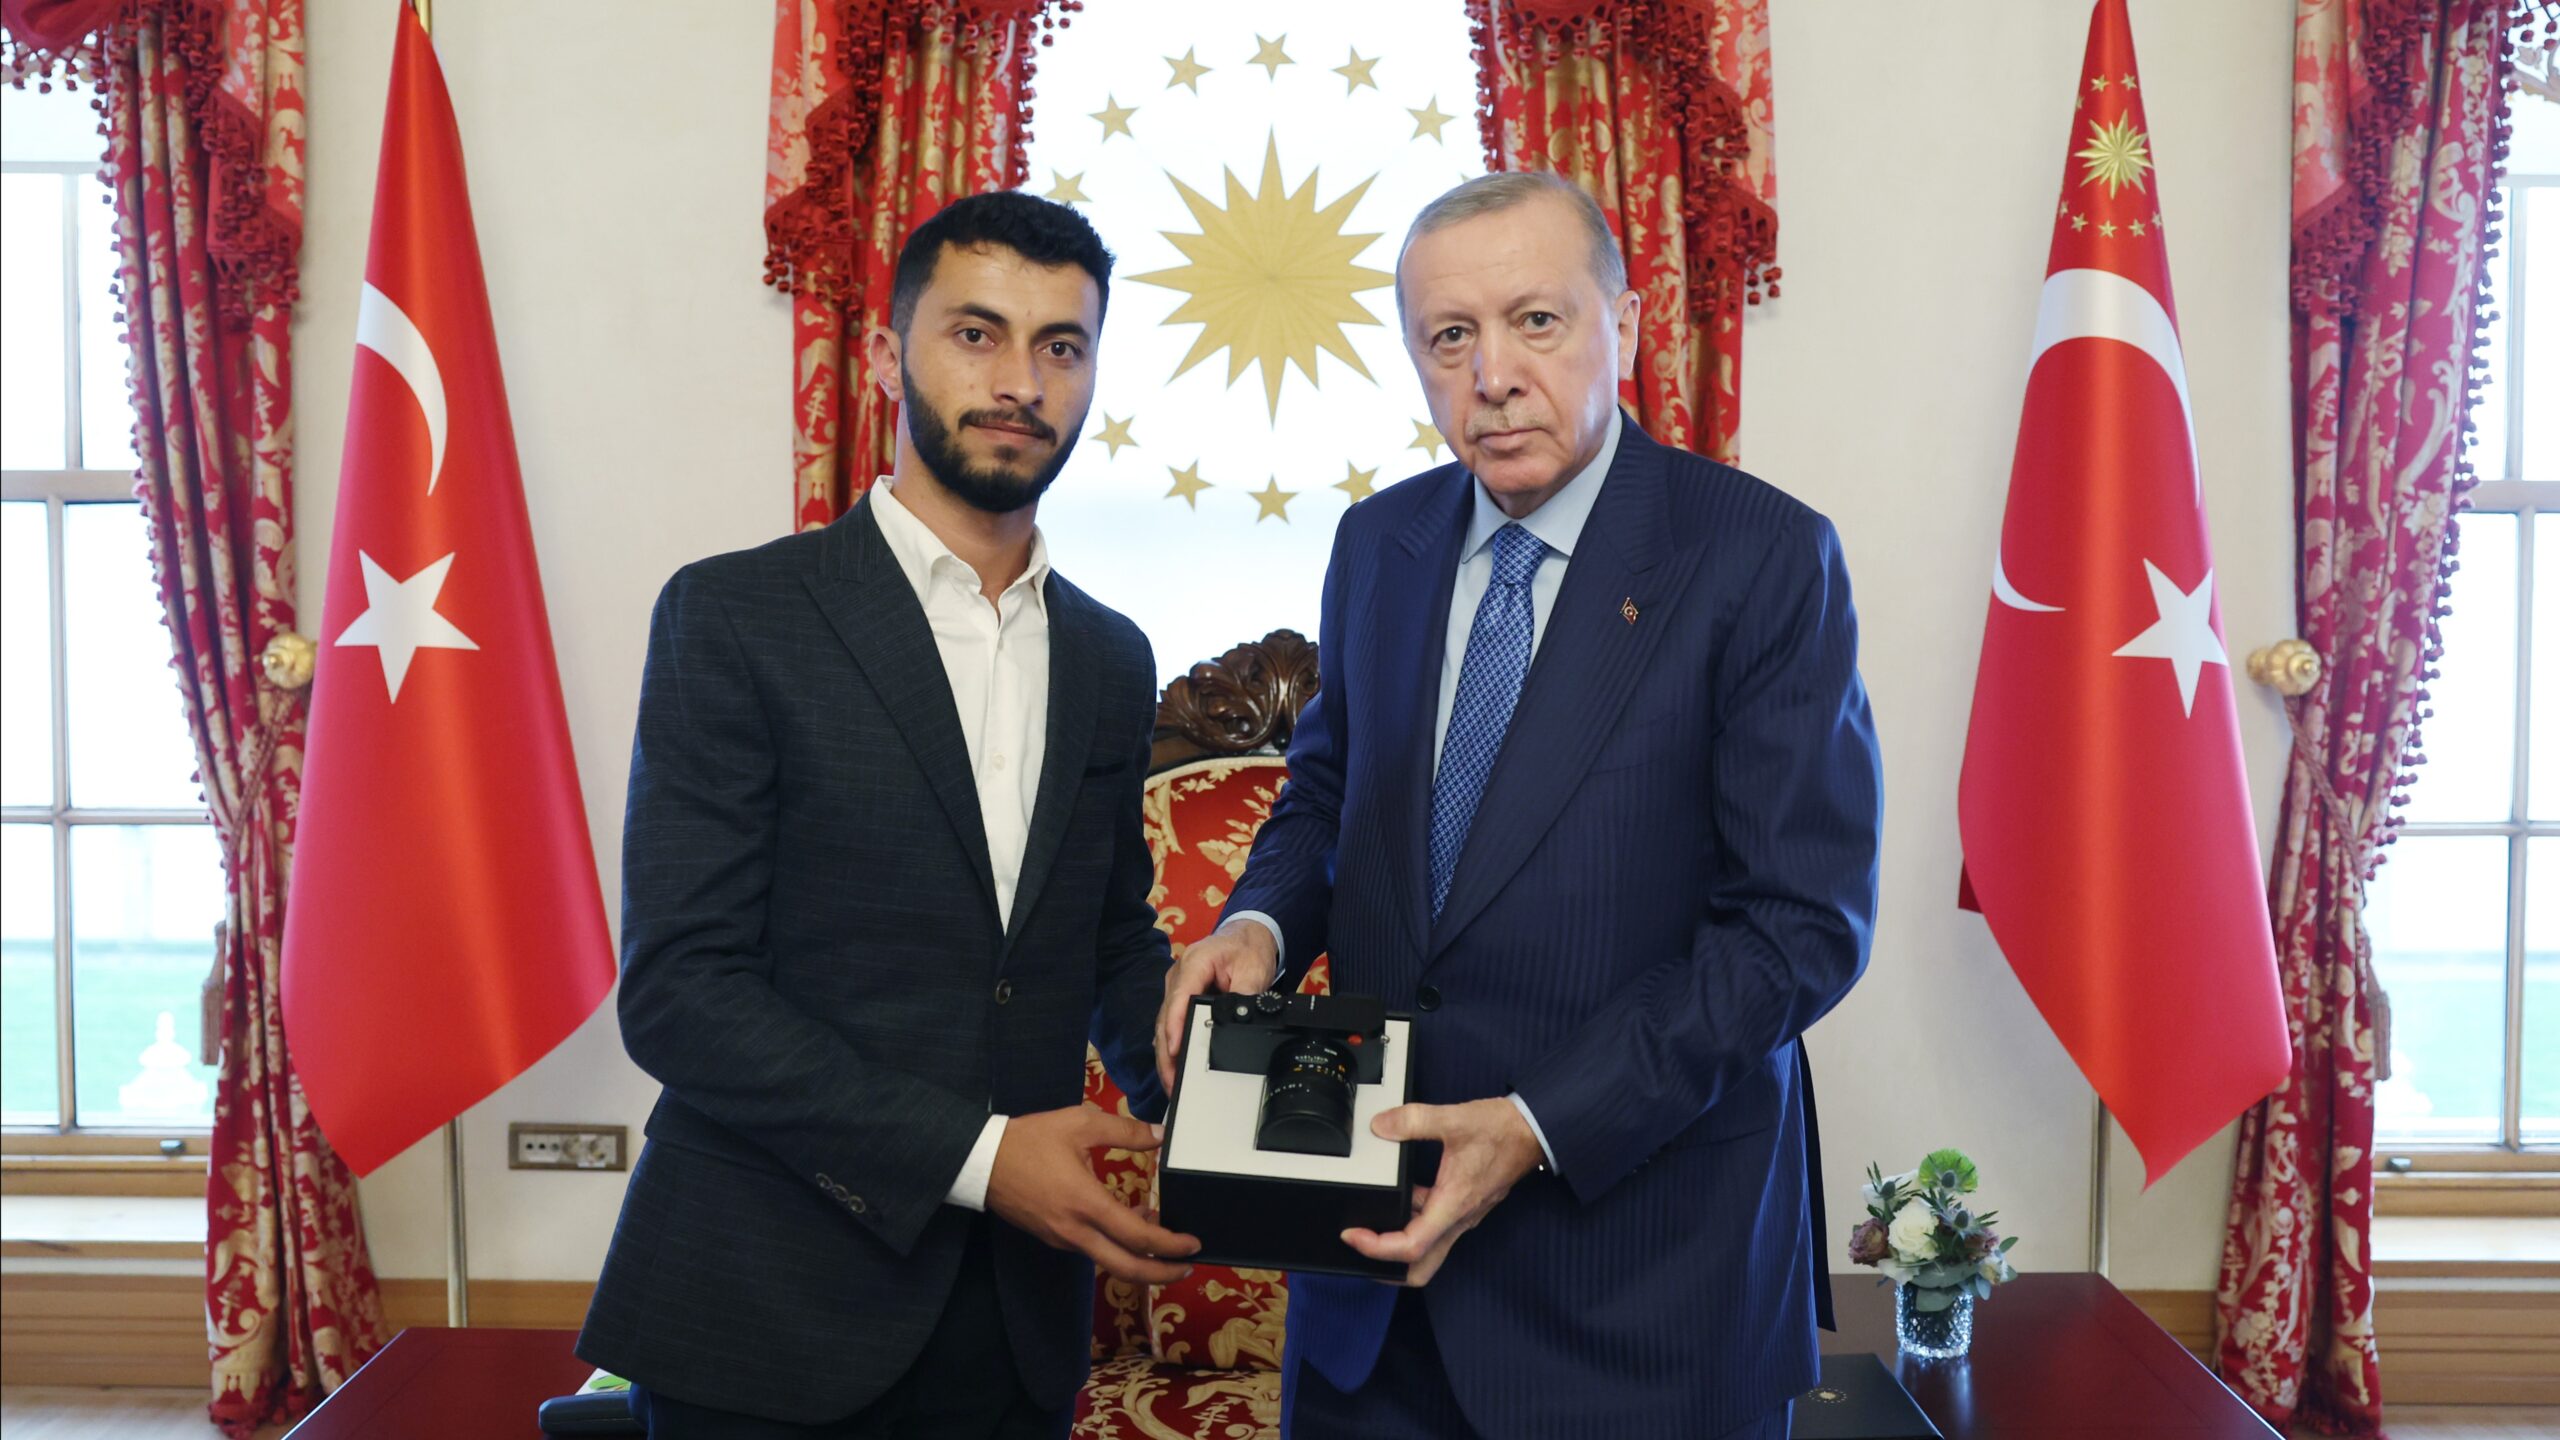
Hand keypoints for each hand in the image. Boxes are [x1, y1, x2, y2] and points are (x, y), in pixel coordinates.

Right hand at [985, 1105, 1199, 1284]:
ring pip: (1109, 1259)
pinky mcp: (1053, 1236)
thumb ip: (1123, 1130)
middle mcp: (1076, 1231)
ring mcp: (1062, 1238)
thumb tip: (1158, 1136)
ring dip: (1138, 1256)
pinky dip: (1116, 1243)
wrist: (980, 1161)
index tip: (1191, 1244)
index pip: (1138, 1238)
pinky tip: (1127, 1218)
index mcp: (1086, 1204)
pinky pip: (1092, 1248)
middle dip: (1162, 1273)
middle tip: (1187, 1266)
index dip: (1169, 1246)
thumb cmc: (1028, 1141)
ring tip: (1161, 1234)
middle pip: (1126, 1268)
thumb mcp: (1078, 1124)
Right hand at [1155, 920, 1278, 1094]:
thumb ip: (1246, 994)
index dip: (1175, 1026)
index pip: (1179, 998)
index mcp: (1195, 963)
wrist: (1246, 938)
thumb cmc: (1247, 950)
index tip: (1174, 1050)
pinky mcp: (1178, 998)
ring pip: (1164, 1025)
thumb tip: (1240, 1021)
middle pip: (1166, 1018)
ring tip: (1172, 1083)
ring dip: (1166, 1055)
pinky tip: (1173, 1068)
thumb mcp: (1253, 969)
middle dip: (1167, 1053)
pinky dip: (1171, 1046)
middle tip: (1173, 1082)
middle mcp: (1178, 976)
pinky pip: (1170, 1024)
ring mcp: (1175, 987)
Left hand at [1341, 1098, 1544, 1285]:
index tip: (1353, 1235)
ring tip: (1370, 1221)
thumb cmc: (1502, 1131)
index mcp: (1453, 1204)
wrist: (1533, 1131)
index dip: (1377, 1249)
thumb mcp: (1454, 1119)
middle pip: (1420, 1267)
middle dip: (1386, 1268)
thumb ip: (1414, 1120)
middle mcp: (1458, 1219)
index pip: (1412, 1246)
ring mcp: (1463, 1216)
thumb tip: (1382, 1127)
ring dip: (1398, 1243)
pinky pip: (1435, 1227)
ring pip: (1427, 1249)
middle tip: (1358, 1247)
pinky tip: (1401, 1195)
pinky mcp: (1465, 1207)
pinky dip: (1413, 1221)